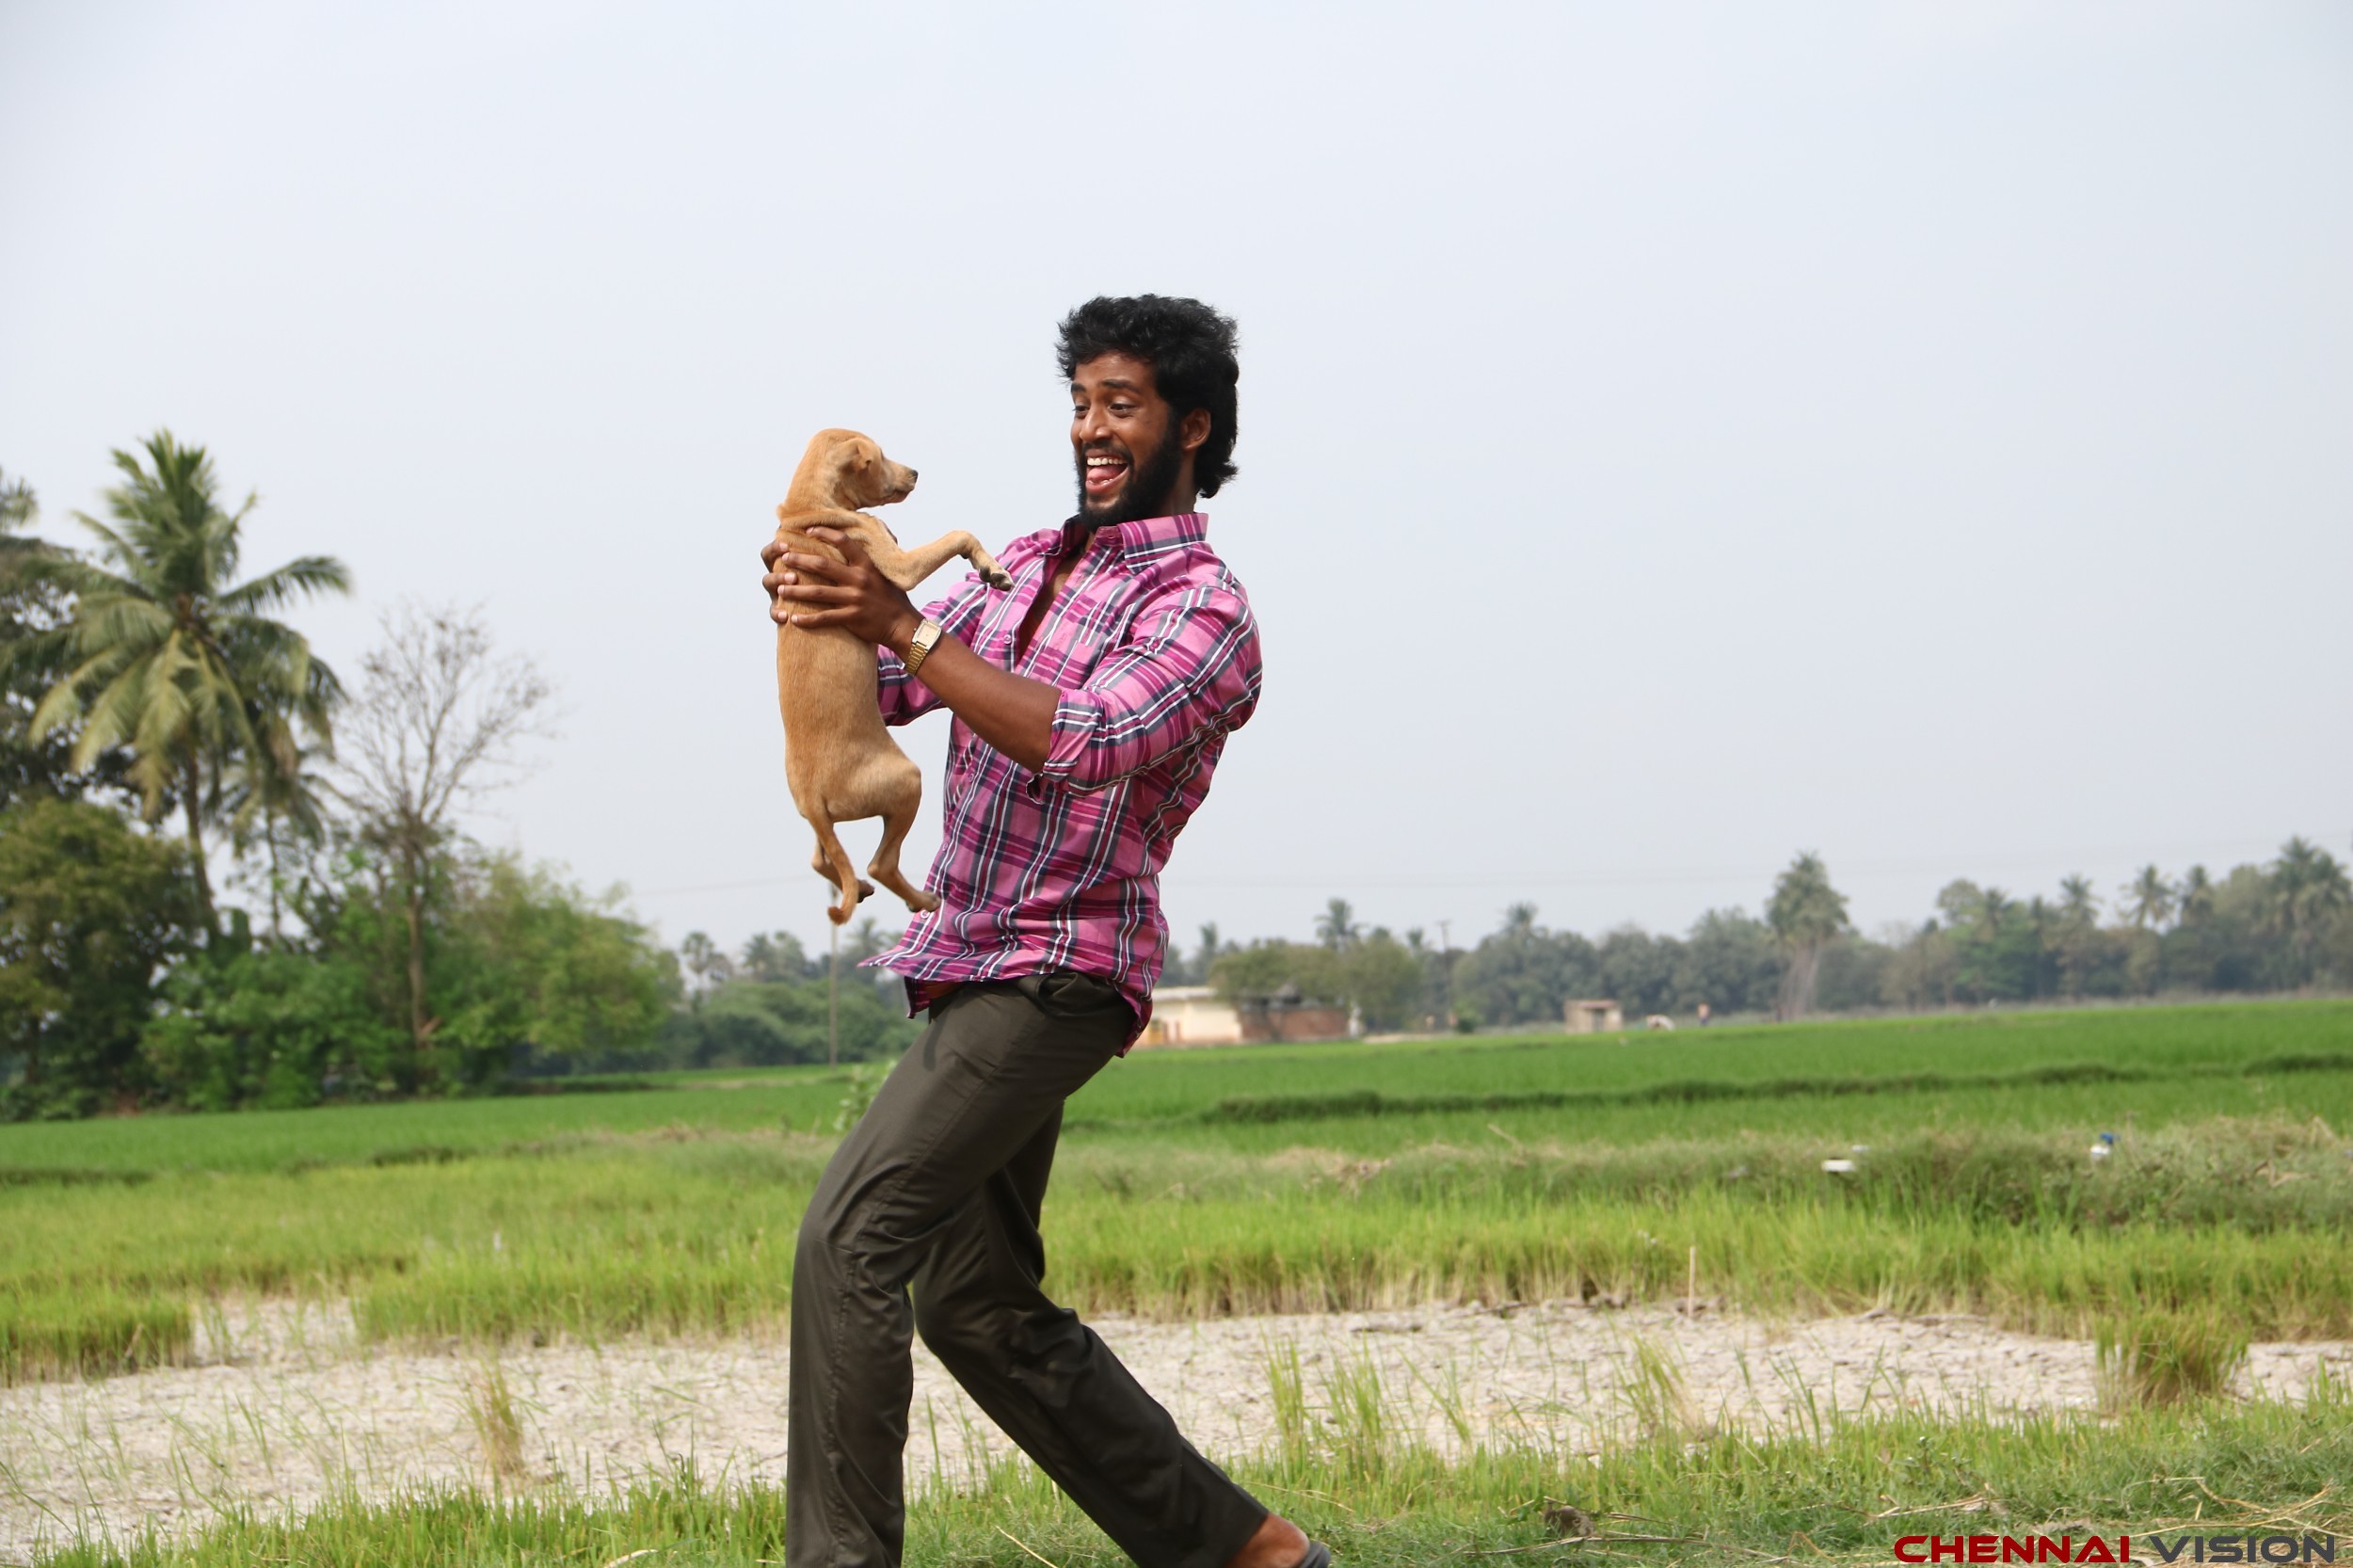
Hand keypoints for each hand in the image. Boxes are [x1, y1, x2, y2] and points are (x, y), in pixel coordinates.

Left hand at [762, 528, 922, 651]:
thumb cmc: (892, 598)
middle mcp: (859, 579)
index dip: (825, 533)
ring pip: (818, 592)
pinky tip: (794, 619)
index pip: (843, 541)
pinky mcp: (852, 617)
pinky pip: (825, 617)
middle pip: (823, 565)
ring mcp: (855, 598)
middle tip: (784, 558)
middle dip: (800, 560)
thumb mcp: (883, 574)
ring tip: (780, 589)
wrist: (903, 624)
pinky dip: (808, 619)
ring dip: (796, 591)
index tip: (808, 530)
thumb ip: (867, 561)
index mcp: (866, 565)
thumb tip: (856, 545)